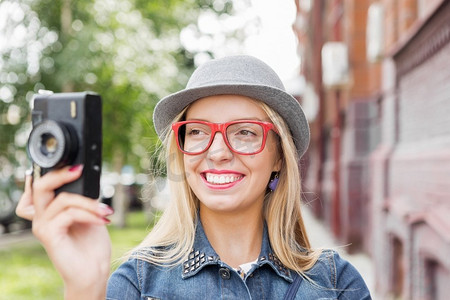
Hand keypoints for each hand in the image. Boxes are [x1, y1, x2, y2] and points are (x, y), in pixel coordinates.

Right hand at [16, 166, 111, 298]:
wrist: (93, 271)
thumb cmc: (92, 245)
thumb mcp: (90, 214)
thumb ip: (83, 199)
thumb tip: (88, 180)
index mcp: (50, 210)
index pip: (40, 186)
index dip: (53, 173)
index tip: (76, 166)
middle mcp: (41, 216)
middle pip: (40, 186)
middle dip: (60, 175)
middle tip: (78, 169)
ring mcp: (42, 226)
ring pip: (63, 200)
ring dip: (89, 203)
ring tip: (106, 212)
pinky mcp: (48, 235)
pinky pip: (68, 214)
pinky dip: (89, 214)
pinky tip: (103, 220)